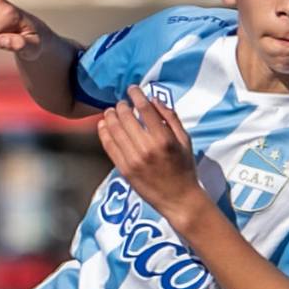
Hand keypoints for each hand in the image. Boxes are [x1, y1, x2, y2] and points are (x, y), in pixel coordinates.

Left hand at [97, 87, 204, 224]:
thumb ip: (170, 118)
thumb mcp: (185, 140)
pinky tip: (103, 125)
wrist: (178, 199)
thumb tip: (153, 99)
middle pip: (126, 118)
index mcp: (164, 139)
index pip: (145, 110)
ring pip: (115, 130)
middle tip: (121, 103)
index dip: (136, 95)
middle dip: (122, 106)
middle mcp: (146, 148)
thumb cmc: (184, 168)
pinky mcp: (124, 169)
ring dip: (110, 117)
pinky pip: (109, 146)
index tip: (132, 89)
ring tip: (110, 111)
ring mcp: (132, 159)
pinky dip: (104, 133)